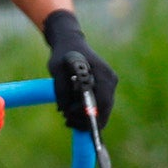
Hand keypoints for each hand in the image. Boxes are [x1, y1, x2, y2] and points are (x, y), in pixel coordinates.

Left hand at [44, 11, 116, 129]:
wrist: (69, 42)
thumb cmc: (62, 55)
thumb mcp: (56, 70)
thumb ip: (60, 88)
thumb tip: (64, 109)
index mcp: (102, 74)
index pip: (103, 103)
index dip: (91, 118)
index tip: (77, 125)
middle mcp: (110, 79)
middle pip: (105, 109)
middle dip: (87, 120)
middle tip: (67, 123)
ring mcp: (109, 83)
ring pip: (102, 108)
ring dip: (87, 117)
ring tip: (67, 119)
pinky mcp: (105, 86)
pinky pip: (99, 103)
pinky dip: (88, 111)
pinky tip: (72, 112)